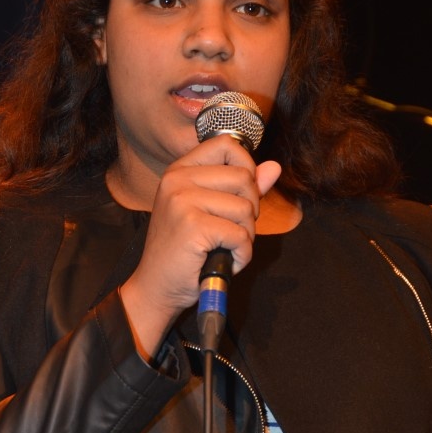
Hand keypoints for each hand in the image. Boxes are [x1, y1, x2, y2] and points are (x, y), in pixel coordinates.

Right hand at [119, 135, 280, 359]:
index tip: (241, 194)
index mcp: (180, 170)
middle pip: (244, 178)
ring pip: (246, 209)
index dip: (247, 167)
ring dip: (246, 236)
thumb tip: (274, 168)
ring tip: (224, 248)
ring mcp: (182, 201)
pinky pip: (241, 236)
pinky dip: (241, 255)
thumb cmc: (185, 251)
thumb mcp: (213, 212)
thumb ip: (242, 188)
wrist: (157, 287)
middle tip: (232, 231)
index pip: (226, 145)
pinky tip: (224, 261)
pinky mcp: (192, 226)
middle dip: (251, 210)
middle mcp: (177, 180)